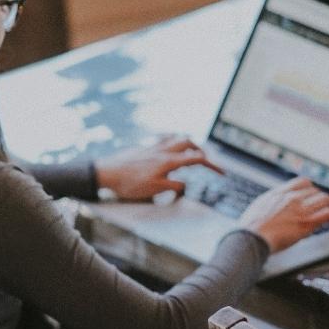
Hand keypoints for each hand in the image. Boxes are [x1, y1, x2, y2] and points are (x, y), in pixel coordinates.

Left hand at [94, 136, 219, 200]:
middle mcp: (163, 151)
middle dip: (202, 151)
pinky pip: (164, 139)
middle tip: (207, 162)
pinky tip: (171, 147)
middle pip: (190, 143)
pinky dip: (173, 141)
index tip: (222, 173)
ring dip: (189, 144)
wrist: (106, 172)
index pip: (197, 159)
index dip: (212, 165)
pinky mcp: (145, 148)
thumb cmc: (129, 183)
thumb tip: (185, 185)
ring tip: (192, 154)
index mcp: (169, 161)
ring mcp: (154, 147)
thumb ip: (173, 186)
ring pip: (177, 138)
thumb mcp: (154, 190)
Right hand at [237, 177, 328, 252]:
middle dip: (320, 198)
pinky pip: (326, 214)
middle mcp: (291, 198)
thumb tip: (272, 204)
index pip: (302, 182)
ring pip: (324, 199)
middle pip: (315, 191)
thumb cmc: (250, 228)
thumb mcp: (259, 207)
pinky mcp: (305, 224)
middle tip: (323, 206)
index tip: (312, 195)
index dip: (310, 188)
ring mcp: (300, 210)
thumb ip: (270, 202)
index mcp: (279, 193)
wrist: (250, 238)